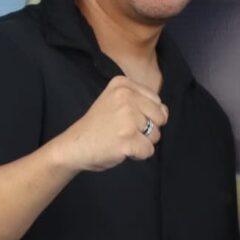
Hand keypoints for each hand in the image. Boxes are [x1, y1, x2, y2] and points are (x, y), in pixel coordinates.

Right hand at [52, 74, 168, 172]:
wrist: (74, 146)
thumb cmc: (100, 126)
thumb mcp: (118, 102)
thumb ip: (144, 102)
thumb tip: (165, 112)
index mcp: (123, 84)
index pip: (157, 101)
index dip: (144, 115)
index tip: (122, 118)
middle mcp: (125, 97)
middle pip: (160, 118)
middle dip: (147, 129)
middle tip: (122, 130)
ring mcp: (127, 118)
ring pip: (156, 135)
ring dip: (142, 142)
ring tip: (120, 138)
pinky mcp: (127, 139)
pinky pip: (149, 151)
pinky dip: (137, 155)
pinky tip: (120, 148)